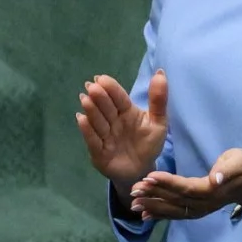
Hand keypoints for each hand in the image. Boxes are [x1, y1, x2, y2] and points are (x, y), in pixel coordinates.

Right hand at [77, 71, 167, 193]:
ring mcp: (104, 136)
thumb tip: (161, 72)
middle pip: (106, 108)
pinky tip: (81, 119)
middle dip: (99, 97)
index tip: (102, 78)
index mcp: (127, 112)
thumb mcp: (158, 123)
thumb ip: (158, 100)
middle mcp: (113, 122)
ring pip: (97, 121)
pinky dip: (87, 130)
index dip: (111, 88)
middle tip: (93, 87)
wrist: (141, 170)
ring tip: (86, 99)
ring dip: (91, 111)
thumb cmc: (148, 144)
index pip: (119, 98)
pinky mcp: (98, 152)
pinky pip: (92, 140)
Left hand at [129, 147, 241, 225]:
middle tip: (134, 189)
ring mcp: (199, 210)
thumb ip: (228, 169)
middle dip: (154, 195)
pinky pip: (175, 215)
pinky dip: (159, 215)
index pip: (187, 188)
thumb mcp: (240, 161)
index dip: (168, 183)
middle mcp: (204, 204)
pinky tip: (144, 214)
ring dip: (153, 207)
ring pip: (173, 210)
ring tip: (134, 203)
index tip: (149, 176)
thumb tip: (216, 179)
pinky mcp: (194, 211)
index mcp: (212, 190)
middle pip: (176, 200)